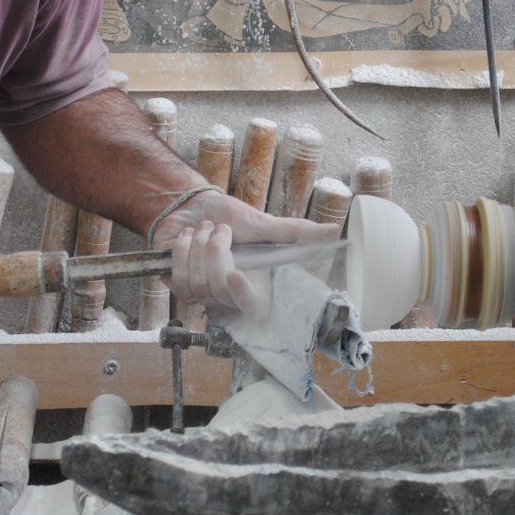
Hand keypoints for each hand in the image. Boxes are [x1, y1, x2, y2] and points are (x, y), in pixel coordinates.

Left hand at [163, 189, 338, 312]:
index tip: (235, 274)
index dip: (243, 295)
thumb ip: (295, 232)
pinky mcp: (180, 289)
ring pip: (198, 281)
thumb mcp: (262, 223)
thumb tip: (335, 231)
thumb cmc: (229, 217)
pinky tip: (187, 238)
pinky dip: (182, 249)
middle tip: (220, 230)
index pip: (253, 306)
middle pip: (220, 284)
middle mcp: (230, 297)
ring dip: (199, 245)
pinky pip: (180, 277)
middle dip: (216, 247)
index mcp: (255, 285)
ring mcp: (204, 296)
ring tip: (204, 231)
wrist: (190, 207)